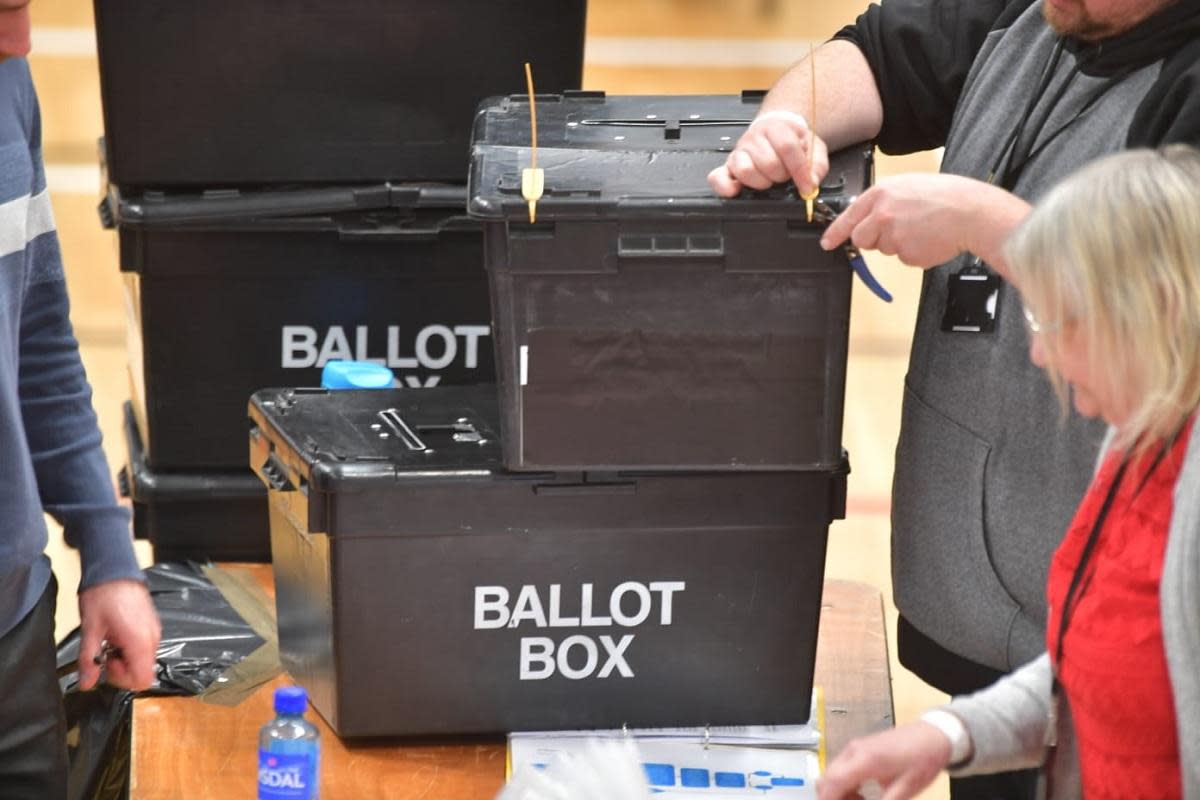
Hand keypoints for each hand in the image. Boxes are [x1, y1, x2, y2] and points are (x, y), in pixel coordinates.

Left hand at [78, 578, 160, 690]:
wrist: (115, 570)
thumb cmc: (104, 595)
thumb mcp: (90, 630)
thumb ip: (89, 660)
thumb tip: (87, 683)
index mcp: (139, 641)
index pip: (143, 680)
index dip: (123, 680)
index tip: (107, 666)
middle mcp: (152, 638)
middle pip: (143, 671)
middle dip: (122, 669)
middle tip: (105, 653)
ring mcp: (154, 631)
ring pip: (144, 660)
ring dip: (126, 658)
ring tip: (110, 641)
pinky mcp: (152, 626)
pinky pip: (145, 647)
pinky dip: (131, 648)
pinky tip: (117, 635)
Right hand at [708, 111, 829, 197]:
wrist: (773, 132)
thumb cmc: (791, 142)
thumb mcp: (812, 148)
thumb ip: (816, 165)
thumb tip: (811, 183)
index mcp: (775, 127)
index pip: (787, 148)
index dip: (799, 171)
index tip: (807, 187)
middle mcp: (753, 138)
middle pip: (768, 162)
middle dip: (781, 175)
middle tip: (784, 175)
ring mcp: (738, 152)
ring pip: (746, 171)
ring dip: (761, 182)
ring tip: (768, 180)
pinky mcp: (727, 167)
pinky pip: (717, 178)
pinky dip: (725, 187)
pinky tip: (737, 191)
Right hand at [816, 721, 952, 799]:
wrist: (932, 736)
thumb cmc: (922, 759)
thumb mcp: (905, 790)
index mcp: (865, 760)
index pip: (832, 782)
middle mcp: (854, 751)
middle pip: (826, 778)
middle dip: (834, 797)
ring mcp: (854, 747)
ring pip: (831, 774)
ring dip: (840, 792)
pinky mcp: (858, 748)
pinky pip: (840, 768)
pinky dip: (844, 784)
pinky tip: (861, 792)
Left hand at [819, 174, 1028, 269]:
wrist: (971, 212)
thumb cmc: (946, 196)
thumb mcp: (908, 186)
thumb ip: (885, 201)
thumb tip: (869, 216)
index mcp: (881, 194)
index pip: (848, 217)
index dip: (835, 233)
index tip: (826, 243)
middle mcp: (882, 215)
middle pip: (861, 239)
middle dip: (873, 239)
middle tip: (898, 230)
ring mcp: (893, 237)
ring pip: (885, 249)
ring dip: (899, 244)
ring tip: (922, 228)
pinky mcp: (907, 255)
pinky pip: (904, 258)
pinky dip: (915, 252)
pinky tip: (929, 238)